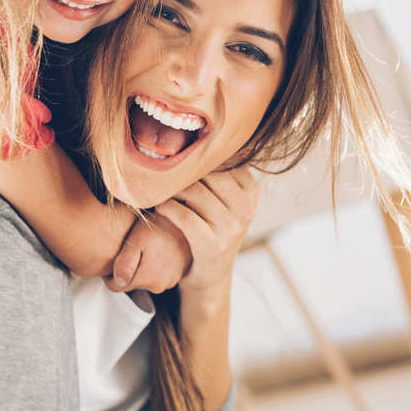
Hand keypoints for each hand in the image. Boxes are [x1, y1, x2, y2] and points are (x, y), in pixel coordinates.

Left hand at [105, 213, 191, 292]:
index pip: (116, 286)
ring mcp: (170, 281)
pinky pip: (158, 276)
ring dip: (143, 269)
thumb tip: (118, 282)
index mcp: (146, 278)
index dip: (110, 274)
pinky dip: (155, 267)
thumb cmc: (159, 225)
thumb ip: (124, 263)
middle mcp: (159, 284)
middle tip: (133, 249)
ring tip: (146, 249)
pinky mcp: (178, 276)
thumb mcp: (136, 239)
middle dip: (128, 271)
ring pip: (146, 280)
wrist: (186, 219)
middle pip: (132, 284)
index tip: (113, 259)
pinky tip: (158, 251)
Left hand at [151, 166, 259, 293]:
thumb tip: (199, 134)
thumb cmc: (211, 229)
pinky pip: (184, 217)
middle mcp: (246, 208)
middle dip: (182, 171)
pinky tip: (159, 207)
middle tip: (162, 170)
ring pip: (194, 192)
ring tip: (159, 188)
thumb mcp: (225, 200)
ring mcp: (232, 228)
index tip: (178, 157)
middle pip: (208, 174)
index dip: (197, 157)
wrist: (210, 277)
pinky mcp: (213, 246)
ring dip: (170, 189)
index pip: (223, 159)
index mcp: (252, 191)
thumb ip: (219, 173)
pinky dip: (167, 208)